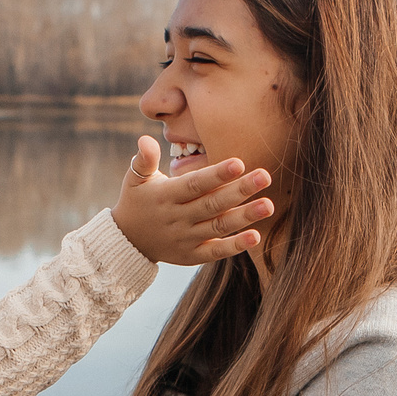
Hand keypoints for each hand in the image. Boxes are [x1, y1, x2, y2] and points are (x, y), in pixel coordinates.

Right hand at [110, 136, 274, 265]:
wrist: (127, 241)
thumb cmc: (136, 201)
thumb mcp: (134, 179)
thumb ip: (144, 159)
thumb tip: (145, 139)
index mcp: (165, 196)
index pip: (194, 184)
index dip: (216, 174)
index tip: (240, 163)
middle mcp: (177, 219)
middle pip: (212, 204)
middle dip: (240, 191)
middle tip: (265, 176)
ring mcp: (185, 239)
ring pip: (218, 227)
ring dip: (244, 217)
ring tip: (268, 205)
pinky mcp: (191, 256)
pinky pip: (215, 252)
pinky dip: (235, 247)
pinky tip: (256, 236)